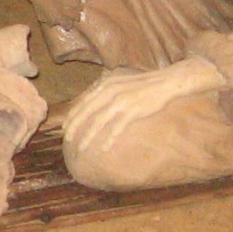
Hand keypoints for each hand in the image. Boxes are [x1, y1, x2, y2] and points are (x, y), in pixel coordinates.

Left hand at [62, 60, 217, 155]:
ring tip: (80, 149)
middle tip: (67, 141)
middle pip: (86, 113)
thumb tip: (92, 101)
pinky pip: (116, 128)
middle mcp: (110, 92)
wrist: (166, 82)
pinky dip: (108, 139)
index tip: (65, 129)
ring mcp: (121, 101)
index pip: (83, 103)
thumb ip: (106, 91)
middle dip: (75, 128)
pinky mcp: (133, 111)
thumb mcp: (121, 83)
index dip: (73, 117)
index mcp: (105, 85)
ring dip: (88, 137)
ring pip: (98, 122)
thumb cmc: (144, 85)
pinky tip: (102, 149)